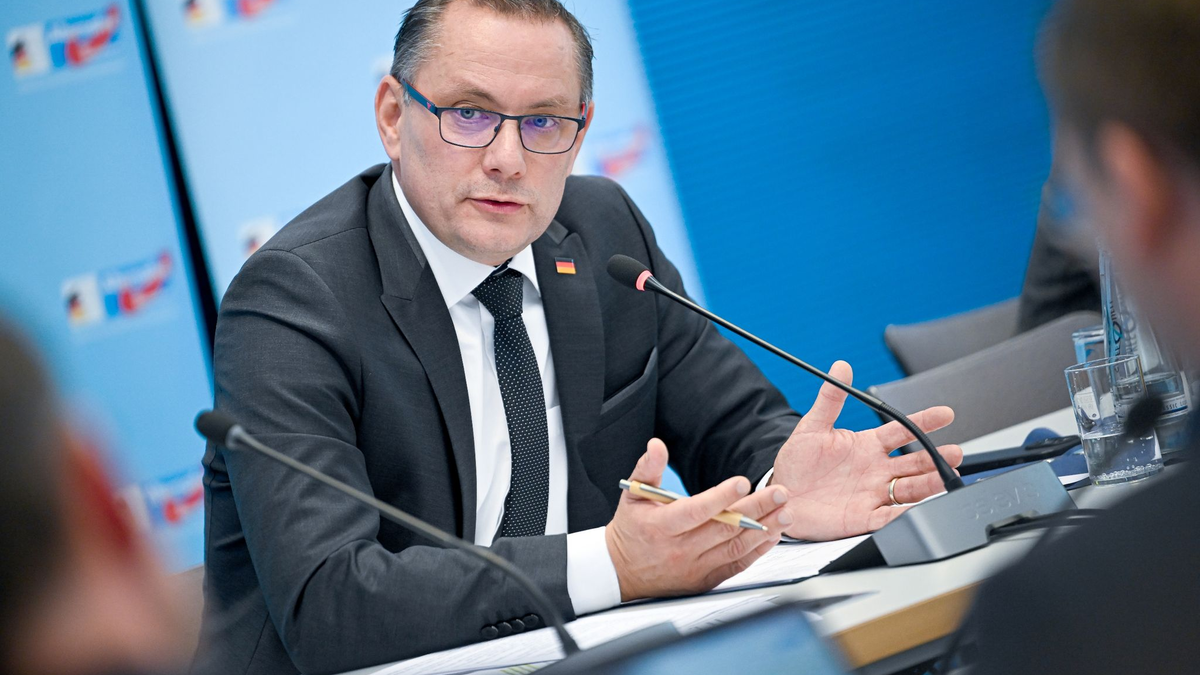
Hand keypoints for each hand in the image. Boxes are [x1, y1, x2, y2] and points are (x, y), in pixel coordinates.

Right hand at [605, 438, 790, 601]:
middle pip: (724, 528)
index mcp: (661, 526)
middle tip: (779, 493)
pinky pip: (737, 565)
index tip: (743, 482)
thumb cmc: (631, 530)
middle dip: (755, 508)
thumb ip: (647, 468)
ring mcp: (695, 567)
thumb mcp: (633, 495)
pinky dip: (757, 551)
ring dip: (764, 529)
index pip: (695, 511)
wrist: (622, 572)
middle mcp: (680, 550)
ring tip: (785, 512)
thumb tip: (657, 445)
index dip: (721, 497)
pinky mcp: (706, 580)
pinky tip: (772, 535)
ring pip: (735, 547)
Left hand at [770, 361, 963, 540]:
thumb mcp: (813, 426)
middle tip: (954, 451)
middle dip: (935, 457)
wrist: (783, 495)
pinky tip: (916, 509)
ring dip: (929, 483)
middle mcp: (876, 469)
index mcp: (868, 445)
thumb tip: (841, 367)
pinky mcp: (864, 517)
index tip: (945, 413)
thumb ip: (830, 399)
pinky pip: (889, 517)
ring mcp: (873, 494)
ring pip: (909, 489)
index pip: (902, 431)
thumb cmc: (798, 462)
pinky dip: (904, 514)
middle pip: (914, 462)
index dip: (924, 422)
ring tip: (945, 476)